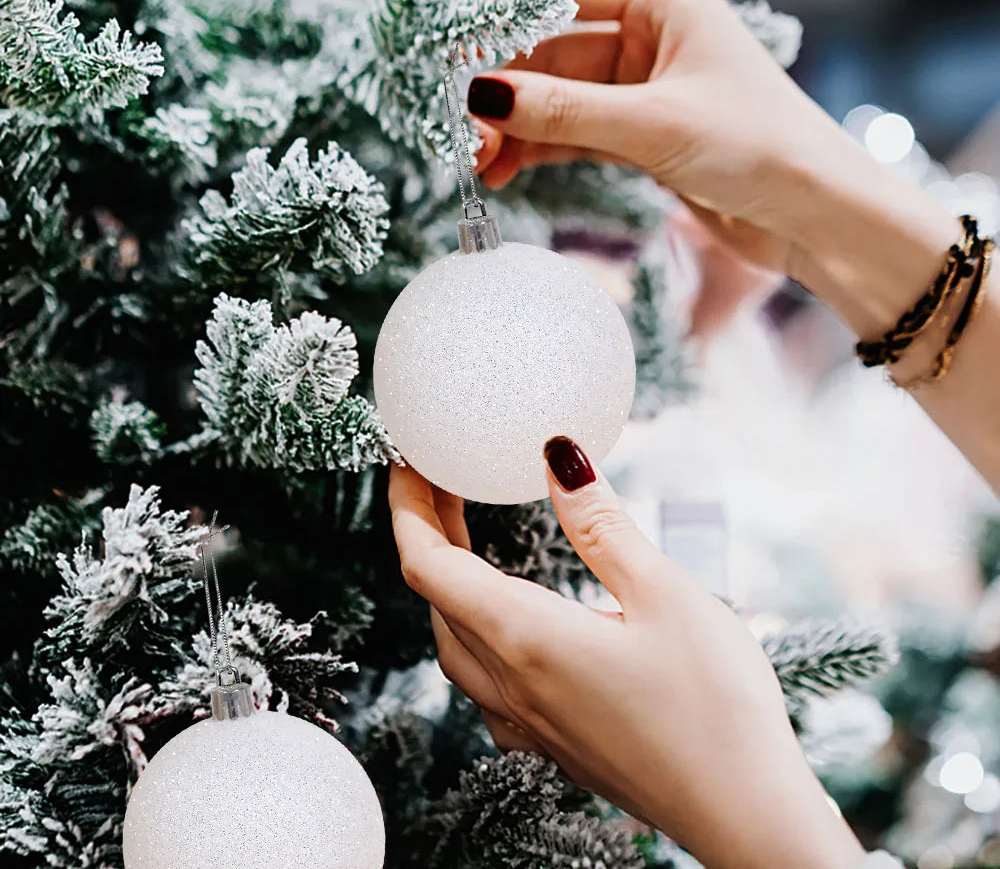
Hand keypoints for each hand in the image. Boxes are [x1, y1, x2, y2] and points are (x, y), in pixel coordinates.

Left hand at [389, 438, 863, 868]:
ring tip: (465, 540)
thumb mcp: (663, 593)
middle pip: (435, 597)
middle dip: (427, 532)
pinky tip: (506, 626)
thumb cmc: (715, 706)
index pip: (427, 563)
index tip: (408, 462)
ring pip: (453, 641)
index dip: (407, 506)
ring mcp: (528, 722)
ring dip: (447, 583)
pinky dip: (473, 634)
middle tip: (443, 483)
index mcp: (525, 637)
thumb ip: (599, 524)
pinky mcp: (553, 744)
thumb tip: (556, 456)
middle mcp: (511, 684)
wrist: (746, 817)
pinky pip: (483, 684)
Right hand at [470, 0, 874, 276]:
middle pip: (552, 50)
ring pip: (560, 97)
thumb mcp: (652, 125)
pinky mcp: (643, 134)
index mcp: (664, 4)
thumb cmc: (758, 150)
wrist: (815, 216)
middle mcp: (651, 38)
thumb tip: (482, 96)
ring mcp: (645, 89)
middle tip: (464, 133)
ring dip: (517, 127)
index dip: (502, 19)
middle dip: (504, 90)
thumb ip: (564, 111)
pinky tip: (507, 170)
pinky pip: (576, 132)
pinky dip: (542, 149)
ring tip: (478, 163)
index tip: (453, 58)